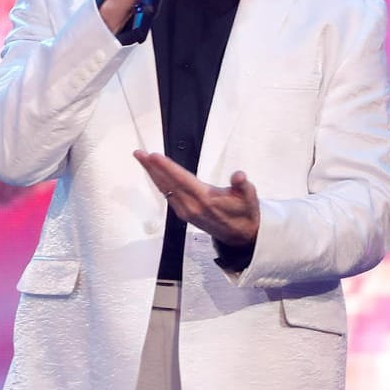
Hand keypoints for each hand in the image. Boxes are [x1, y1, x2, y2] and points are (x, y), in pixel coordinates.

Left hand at [134, 150, 259, 245]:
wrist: (241, 236)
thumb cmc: (244, 213)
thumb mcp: (249, 197)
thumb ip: (243, 185)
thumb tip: (239, 176)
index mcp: (206, 199)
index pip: (182, 180)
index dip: (167, 167)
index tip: (154, 157)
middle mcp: (192, 206)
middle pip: (168, 183)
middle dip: (152, 167)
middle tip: (140, 154)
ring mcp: (186, 211)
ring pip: (165, 189)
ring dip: (153, 174)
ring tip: (143, 160)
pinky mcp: (184, 213)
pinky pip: (168, 195)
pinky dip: (159, 182)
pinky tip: (154, 175)